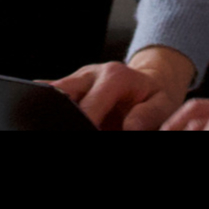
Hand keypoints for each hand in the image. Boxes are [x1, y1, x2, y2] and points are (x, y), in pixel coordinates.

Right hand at [49, 46, 195, 130]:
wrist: (150, 81)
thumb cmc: (155, 96)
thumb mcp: (162, 104)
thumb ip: (147, 115)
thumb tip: (129, 128)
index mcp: (115, 77)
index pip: (89, 105)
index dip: (83, 125)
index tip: (85, 133)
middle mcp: (91, 74)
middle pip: (61, 93)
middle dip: (58, 116)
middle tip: (62, 128)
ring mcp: (77, 80)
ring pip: (51, 93)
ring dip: (50, 111)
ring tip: (50, 125)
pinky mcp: (69, 88)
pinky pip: (51, 95)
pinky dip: (47, 108)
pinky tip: (46, 120)